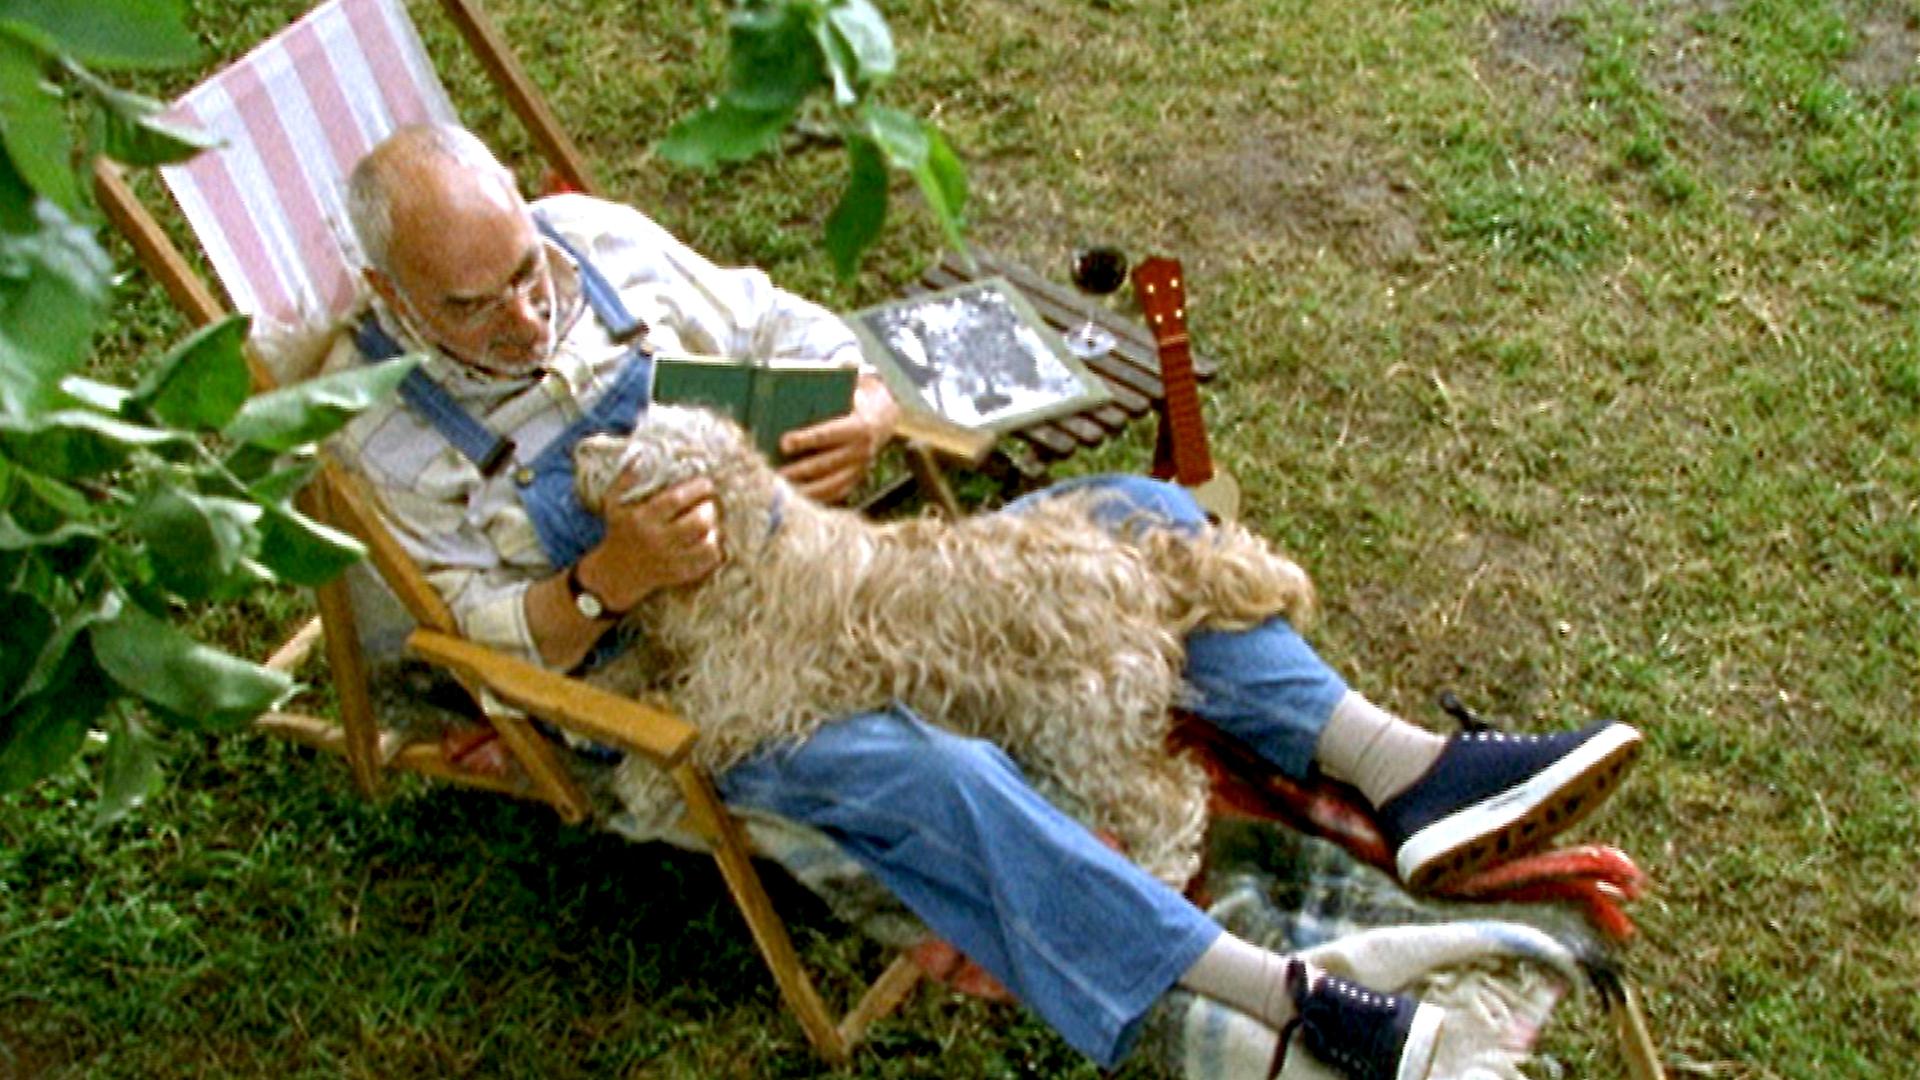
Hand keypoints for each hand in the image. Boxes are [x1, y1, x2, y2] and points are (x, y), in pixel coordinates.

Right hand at [576, 473, 723, 611]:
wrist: (615, 574)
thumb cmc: (619, 531)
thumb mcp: (613, 503)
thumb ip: (625, 478)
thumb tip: (641, 454)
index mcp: (642, 518)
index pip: (676, 499)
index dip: (697, 488)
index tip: (706, 483)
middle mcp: (657, 539)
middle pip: (697, 522)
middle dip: (710, 509)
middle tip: (709, 504)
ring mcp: (670, 559)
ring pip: (707, 544)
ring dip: (715, 530)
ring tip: (712, 523)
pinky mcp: (679, 574)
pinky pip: (707, 562)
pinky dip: (714, 549)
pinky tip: (710, 540)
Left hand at [779, 374, 899, 502]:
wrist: (885, 415)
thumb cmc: (858, 395)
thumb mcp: (853, 381)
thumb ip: (840, 373)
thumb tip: (817, 369)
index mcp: (860, 425)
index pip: (828, 434)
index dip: (805, 439)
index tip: (784, 442)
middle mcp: (862, 449)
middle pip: (825, 464)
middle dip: (798, 469)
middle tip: (774, 472)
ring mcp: (861, 467)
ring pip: (830, 484)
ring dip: (805, 488)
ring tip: (781, 488)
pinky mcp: (857, 478)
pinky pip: (837, 493)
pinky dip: (817, 498)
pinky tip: (797, 499)